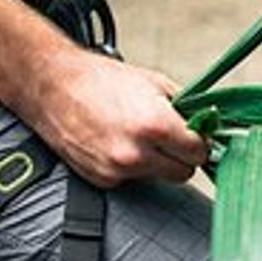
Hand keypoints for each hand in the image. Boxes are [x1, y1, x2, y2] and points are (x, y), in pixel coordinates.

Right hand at [19, 47, 208, 187]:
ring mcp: (117, 170)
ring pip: (158, 177)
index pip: (199, 153)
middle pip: (183, 172)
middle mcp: (137, 154)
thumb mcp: (155, 83)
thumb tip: (206, 123)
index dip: (200, 141)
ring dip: (157, 161)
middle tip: (172, 137)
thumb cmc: (102, 80)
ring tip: (139, 135)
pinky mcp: (102, 180)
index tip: (197, 135)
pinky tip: (118, 142)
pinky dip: (132, 166)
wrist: (55, 87)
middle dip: (182, 155)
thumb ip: (185, 107)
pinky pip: (132, 178)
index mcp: (156, 126)